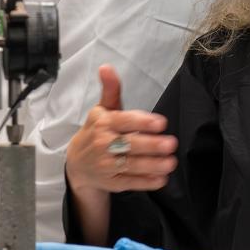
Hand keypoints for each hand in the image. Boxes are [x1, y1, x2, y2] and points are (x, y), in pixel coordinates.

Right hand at [65, 65, 177, 193]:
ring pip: (132, 165)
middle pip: (130, 144)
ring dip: (153, 165)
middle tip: (172, 144)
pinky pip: (131, 182)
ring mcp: (107, 165)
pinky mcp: (112, 182)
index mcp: (103, 123)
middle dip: (152, 145)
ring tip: (171, 162)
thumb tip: (106, 67)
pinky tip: (162, 179)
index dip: (143, 122)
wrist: (78, 163)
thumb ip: (111, 90)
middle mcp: (103, 144)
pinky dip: (146, 182)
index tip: (161, 123)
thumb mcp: (103, 109)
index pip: (124, 121)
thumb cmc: (97, 131)